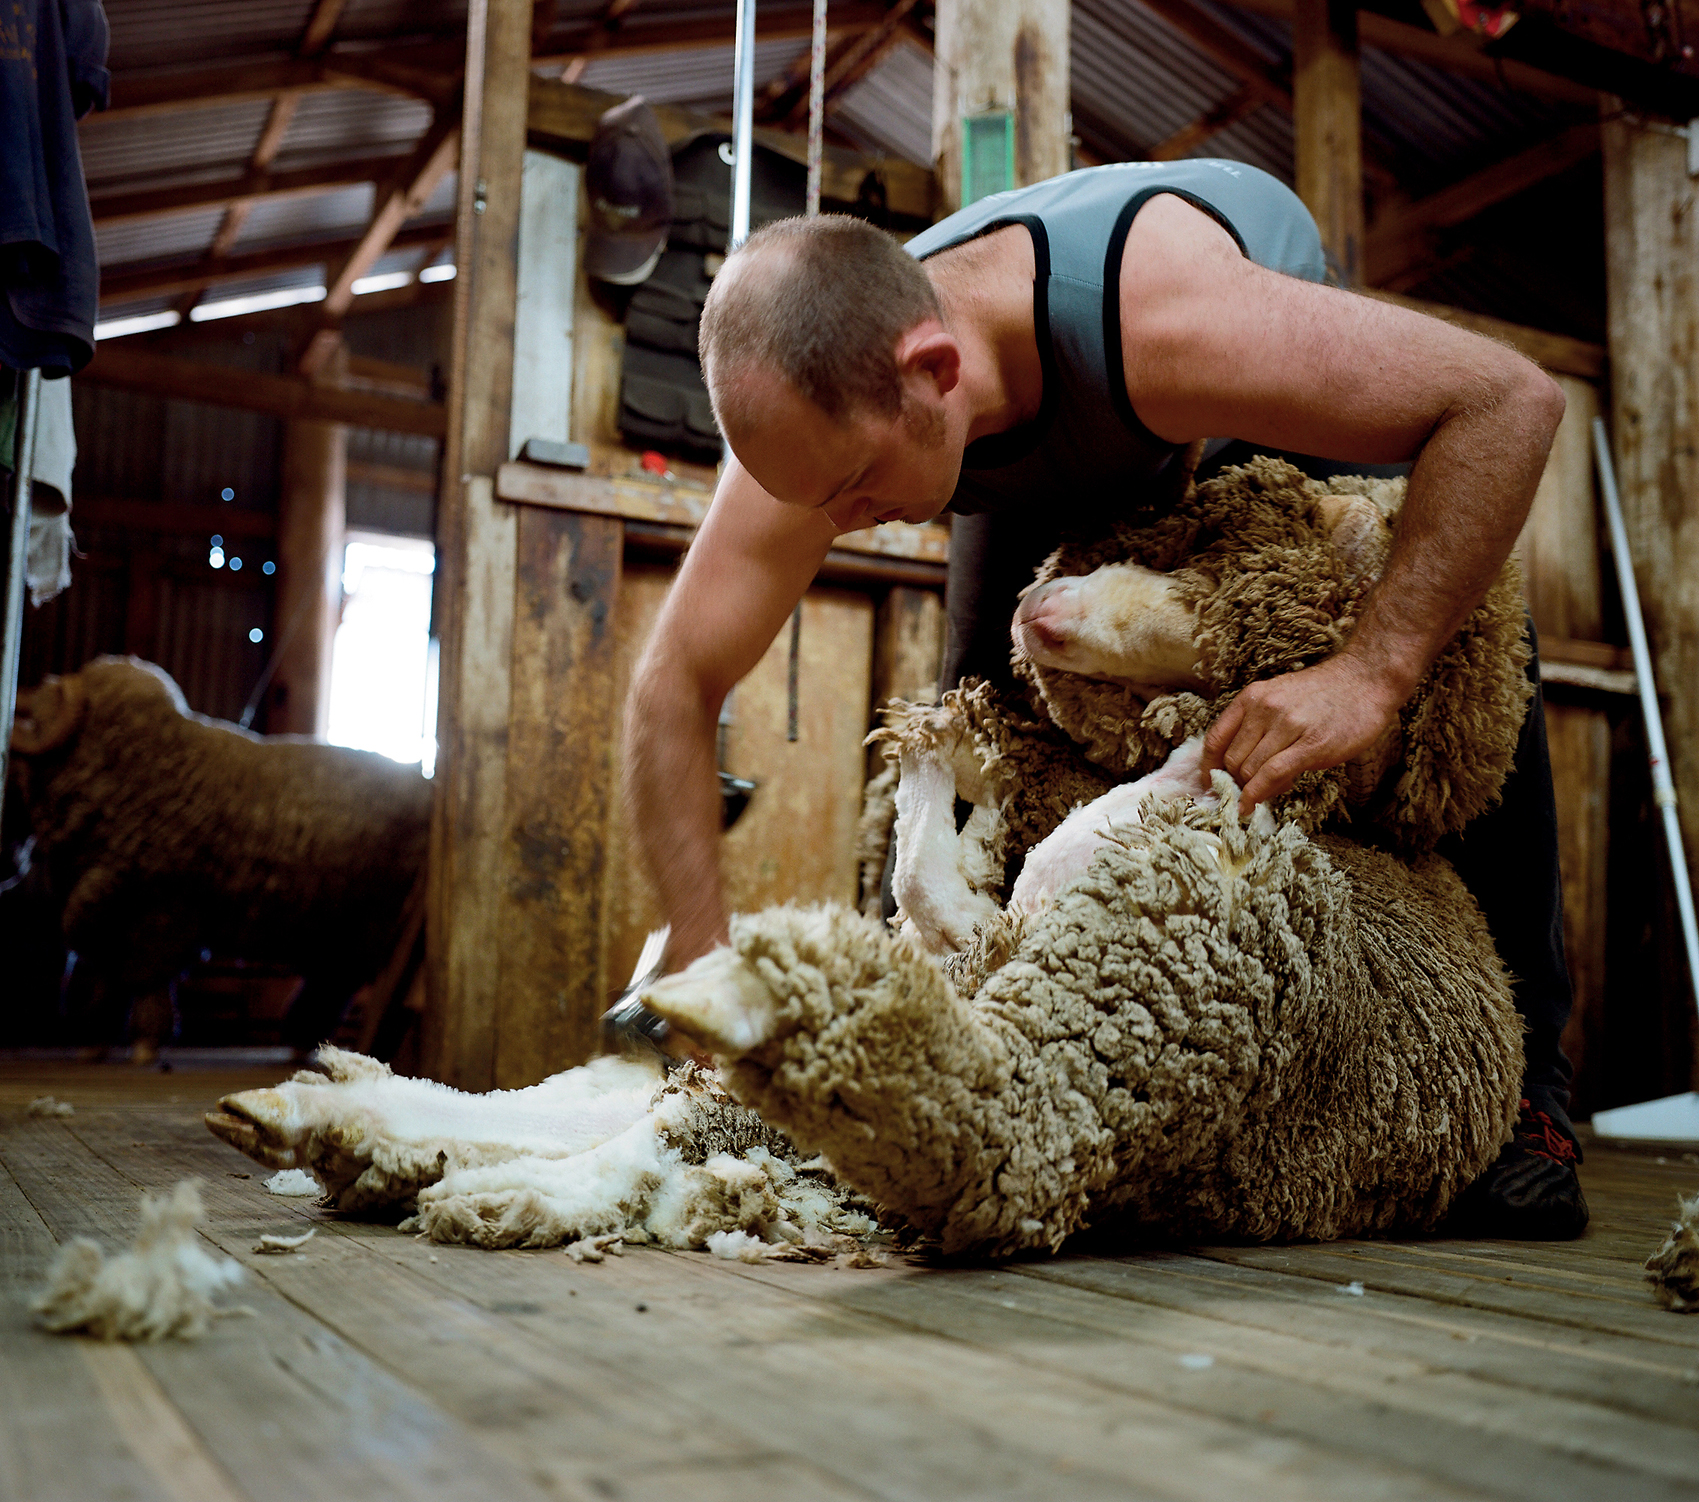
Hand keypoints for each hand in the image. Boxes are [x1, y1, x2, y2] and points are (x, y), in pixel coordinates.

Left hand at [1202, 655, 1403, 813]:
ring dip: (1251, 789)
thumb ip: (1256, 726)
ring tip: (1268, 791)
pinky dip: (1256, 795)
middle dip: (1235, 782)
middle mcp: (1264, 709)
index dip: (1207, 767)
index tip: (1209, 784)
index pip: (1215, 739)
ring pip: (1249, 770)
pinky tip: (1252, 806)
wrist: (1365, 680)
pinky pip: (1271, 775)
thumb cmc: (1323, 694)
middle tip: (1248, 791)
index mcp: (1251, 697)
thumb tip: (1238, 767)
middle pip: (1231, 760)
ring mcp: (1286, 726)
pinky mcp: (1310, 745)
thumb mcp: (1278, 698)